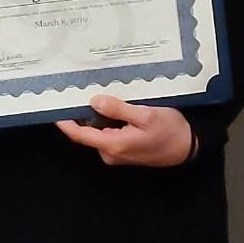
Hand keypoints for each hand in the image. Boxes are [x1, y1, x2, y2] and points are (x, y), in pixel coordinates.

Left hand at [56, 93, 195, 166]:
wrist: (189, 148)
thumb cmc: (170, 131)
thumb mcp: (146, 115)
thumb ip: (118, 109)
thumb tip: (94, 101)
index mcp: (112, 145)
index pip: (80, 135)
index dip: (65, 122)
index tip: (54, 107)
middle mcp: (110, 153)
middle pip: (88, 132)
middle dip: (83, 112)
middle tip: (79, 89)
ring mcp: (117, 153)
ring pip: (99, 131)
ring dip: (97, 115)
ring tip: (98, 92)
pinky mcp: (125, 150)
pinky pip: (109, 133)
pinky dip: (108, 120)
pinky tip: (114, 105)